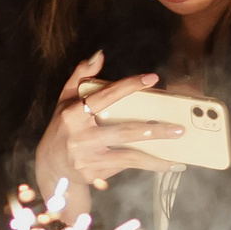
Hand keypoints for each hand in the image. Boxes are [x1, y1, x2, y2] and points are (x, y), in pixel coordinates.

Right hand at [32, 53, 183, 207]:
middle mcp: (81, 137)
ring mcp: (88, 158)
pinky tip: (164, 165)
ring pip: (129, 156)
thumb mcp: (65, 100)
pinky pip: (124, 167)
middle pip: (124, 131)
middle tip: (179, 129)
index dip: (128, 86)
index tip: (152, 79)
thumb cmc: (63, 127)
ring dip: (155, 157)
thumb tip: (99, 55)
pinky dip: (145, 166)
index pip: (105, 96)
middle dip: (154, 130)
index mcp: (73, 115)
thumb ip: (80, 75)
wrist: (51, 166)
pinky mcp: (94, 174)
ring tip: (177, 156)